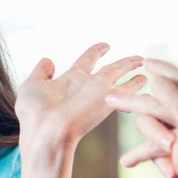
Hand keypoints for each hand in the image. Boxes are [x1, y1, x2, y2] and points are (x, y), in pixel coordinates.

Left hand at [16, 43, 145, 147]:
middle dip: (123, 62)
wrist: (44, 132)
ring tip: (144, 61)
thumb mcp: (32, 86)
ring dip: (131, 66)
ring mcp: (97, 92)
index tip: (106, 45)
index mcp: (69, 80)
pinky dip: (136, 84)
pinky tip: (145, 79)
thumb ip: (41, 71)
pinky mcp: (107, 101)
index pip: (87, 60)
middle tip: (137, 58)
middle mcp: (86, 85)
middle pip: (109, 68)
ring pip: (119, 73)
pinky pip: (126, 89)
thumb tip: (47, 59)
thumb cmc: (34, 114)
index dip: (97, 51)